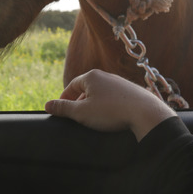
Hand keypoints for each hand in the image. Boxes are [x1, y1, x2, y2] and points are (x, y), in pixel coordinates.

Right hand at [45, 69, 176, 140]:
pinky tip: (110, 117)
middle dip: (79, 101)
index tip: (61, 109)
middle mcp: (105, 76)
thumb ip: (63, 108)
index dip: (64, 98)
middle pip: (86, 88)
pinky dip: (108, 106)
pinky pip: (114, 97)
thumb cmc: (111, 112)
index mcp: (91, 77)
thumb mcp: (82, 112)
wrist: (145, 112)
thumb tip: (47, 105)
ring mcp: (120, 83)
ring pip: (101, 92)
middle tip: (75, 116)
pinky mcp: (131, 91)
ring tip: (92, 118)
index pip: (72, 85)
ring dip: (94, 104)